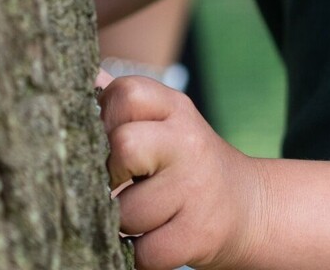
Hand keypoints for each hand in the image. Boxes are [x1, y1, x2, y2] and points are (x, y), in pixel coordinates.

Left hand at [98, 73, 270, 269]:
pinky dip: (139, 255)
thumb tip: (81, 78)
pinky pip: (143, 252)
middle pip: (124, 146)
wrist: (248, 206)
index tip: (111, 145)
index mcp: (175, 107)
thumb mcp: (163, 122)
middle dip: (110, 175)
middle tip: (121, 184)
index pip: (126, 93)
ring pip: (126, 212)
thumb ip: (123, 103)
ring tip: (142, 215)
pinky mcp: (198, 233)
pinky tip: (153, 238)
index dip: (106, 120)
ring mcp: (197, 188)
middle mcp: (189, 141)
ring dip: (124, 224)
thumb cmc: (184, 164)